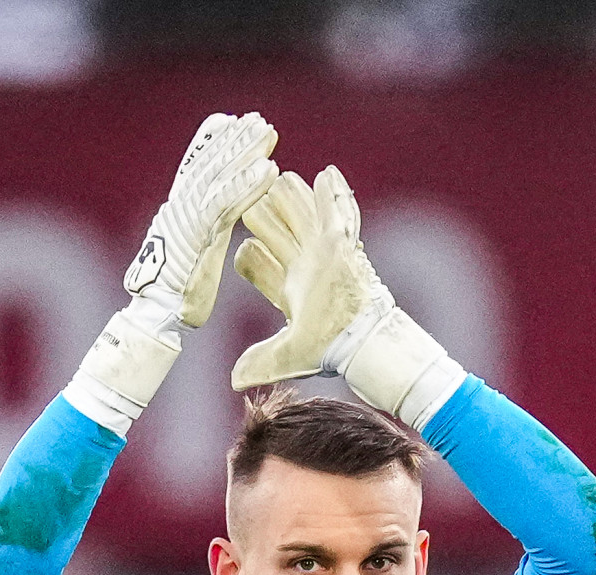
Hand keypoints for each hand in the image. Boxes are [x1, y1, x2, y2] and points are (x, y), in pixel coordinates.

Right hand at [126, 110, 279, 329]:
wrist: (157, 314)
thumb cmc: (174, 295)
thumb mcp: (187, 255)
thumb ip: (198, 236)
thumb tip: (204, 231)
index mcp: (177, 211)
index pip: (196, 167)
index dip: (212, 142)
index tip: (230, 122)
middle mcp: (180, 207)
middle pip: (211, 164)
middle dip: (235, 139)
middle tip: (259, 120)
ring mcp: (189, 219)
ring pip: (221, 176)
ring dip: (246, 152)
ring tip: (269, 132)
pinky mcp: (201, 235)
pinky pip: (228, 204)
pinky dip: (249, 185)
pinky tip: (269, 171)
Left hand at [232, 166, 465, 424]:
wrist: (363, 341)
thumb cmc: (331, 348)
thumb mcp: (288, 355)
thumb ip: (261, 362)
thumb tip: (233, 380)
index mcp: (287, 286)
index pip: (257, 261)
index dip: (247, 255)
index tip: (240, 250)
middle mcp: (304, 264)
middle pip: (276, 228)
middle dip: (262, 214)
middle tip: (250, 198)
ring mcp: (324, 249)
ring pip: (301, 212)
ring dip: (289, 197)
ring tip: (277, 179)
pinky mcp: (344, 241)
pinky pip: (338, 210)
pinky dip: (334, 193)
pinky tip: (327, 173)